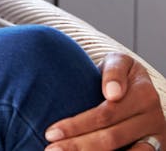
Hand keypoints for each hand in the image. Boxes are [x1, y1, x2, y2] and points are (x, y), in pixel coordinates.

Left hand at [45, 52, 164, 149]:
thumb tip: (113, 93)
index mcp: (143, 94)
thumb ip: (114, 72)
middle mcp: (153, 118)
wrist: (142, 87)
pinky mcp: (156, 149)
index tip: (51, 132)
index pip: (104, 114)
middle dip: (77, 145)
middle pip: (111, 138)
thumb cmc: (120, 74)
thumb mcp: (118, 62)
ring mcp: (155, 137)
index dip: (76, 125)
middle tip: (50, 150)